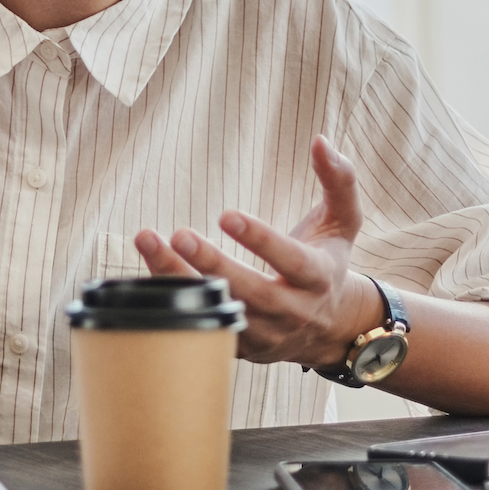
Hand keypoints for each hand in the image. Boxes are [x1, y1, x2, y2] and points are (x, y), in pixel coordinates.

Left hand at [132, 136, 374, 366]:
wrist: (329, 327)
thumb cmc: (327, 262)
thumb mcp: (343, 221)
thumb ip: (338, 180)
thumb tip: (320, 140)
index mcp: (318, 278)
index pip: (291, 261)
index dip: (260, 240)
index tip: (226, 215)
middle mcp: (293, 311)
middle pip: (250, 292)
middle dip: (213, 264)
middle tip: (179, 235)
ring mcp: (265, 334)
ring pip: (220, 312)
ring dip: (180, 281)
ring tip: (149, 244)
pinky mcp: (240, 348)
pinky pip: (202, 329)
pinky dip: (173, 306)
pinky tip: (145, 276)